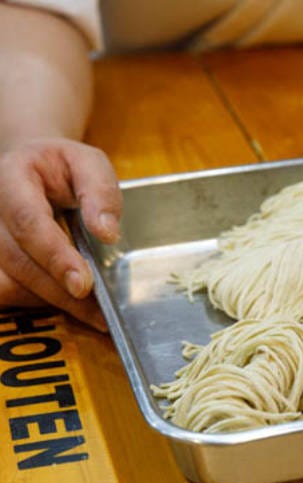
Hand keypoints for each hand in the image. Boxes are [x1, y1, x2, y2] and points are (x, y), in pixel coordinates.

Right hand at [0, 138, 121, 330]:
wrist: (31, 167)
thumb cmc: (63, 166)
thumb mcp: (89, 163)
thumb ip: (100, 192)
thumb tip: (106, 232)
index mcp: (11, 178)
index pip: (28, 222)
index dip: (55, 256)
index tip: (83, 283)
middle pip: (18, 261)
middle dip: (60, 291)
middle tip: (99, 311)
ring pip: (9, 282)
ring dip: (51, 301)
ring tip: (92, 312)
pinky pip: (7, 290)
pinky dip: (38, 301)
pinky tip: (71, 305)